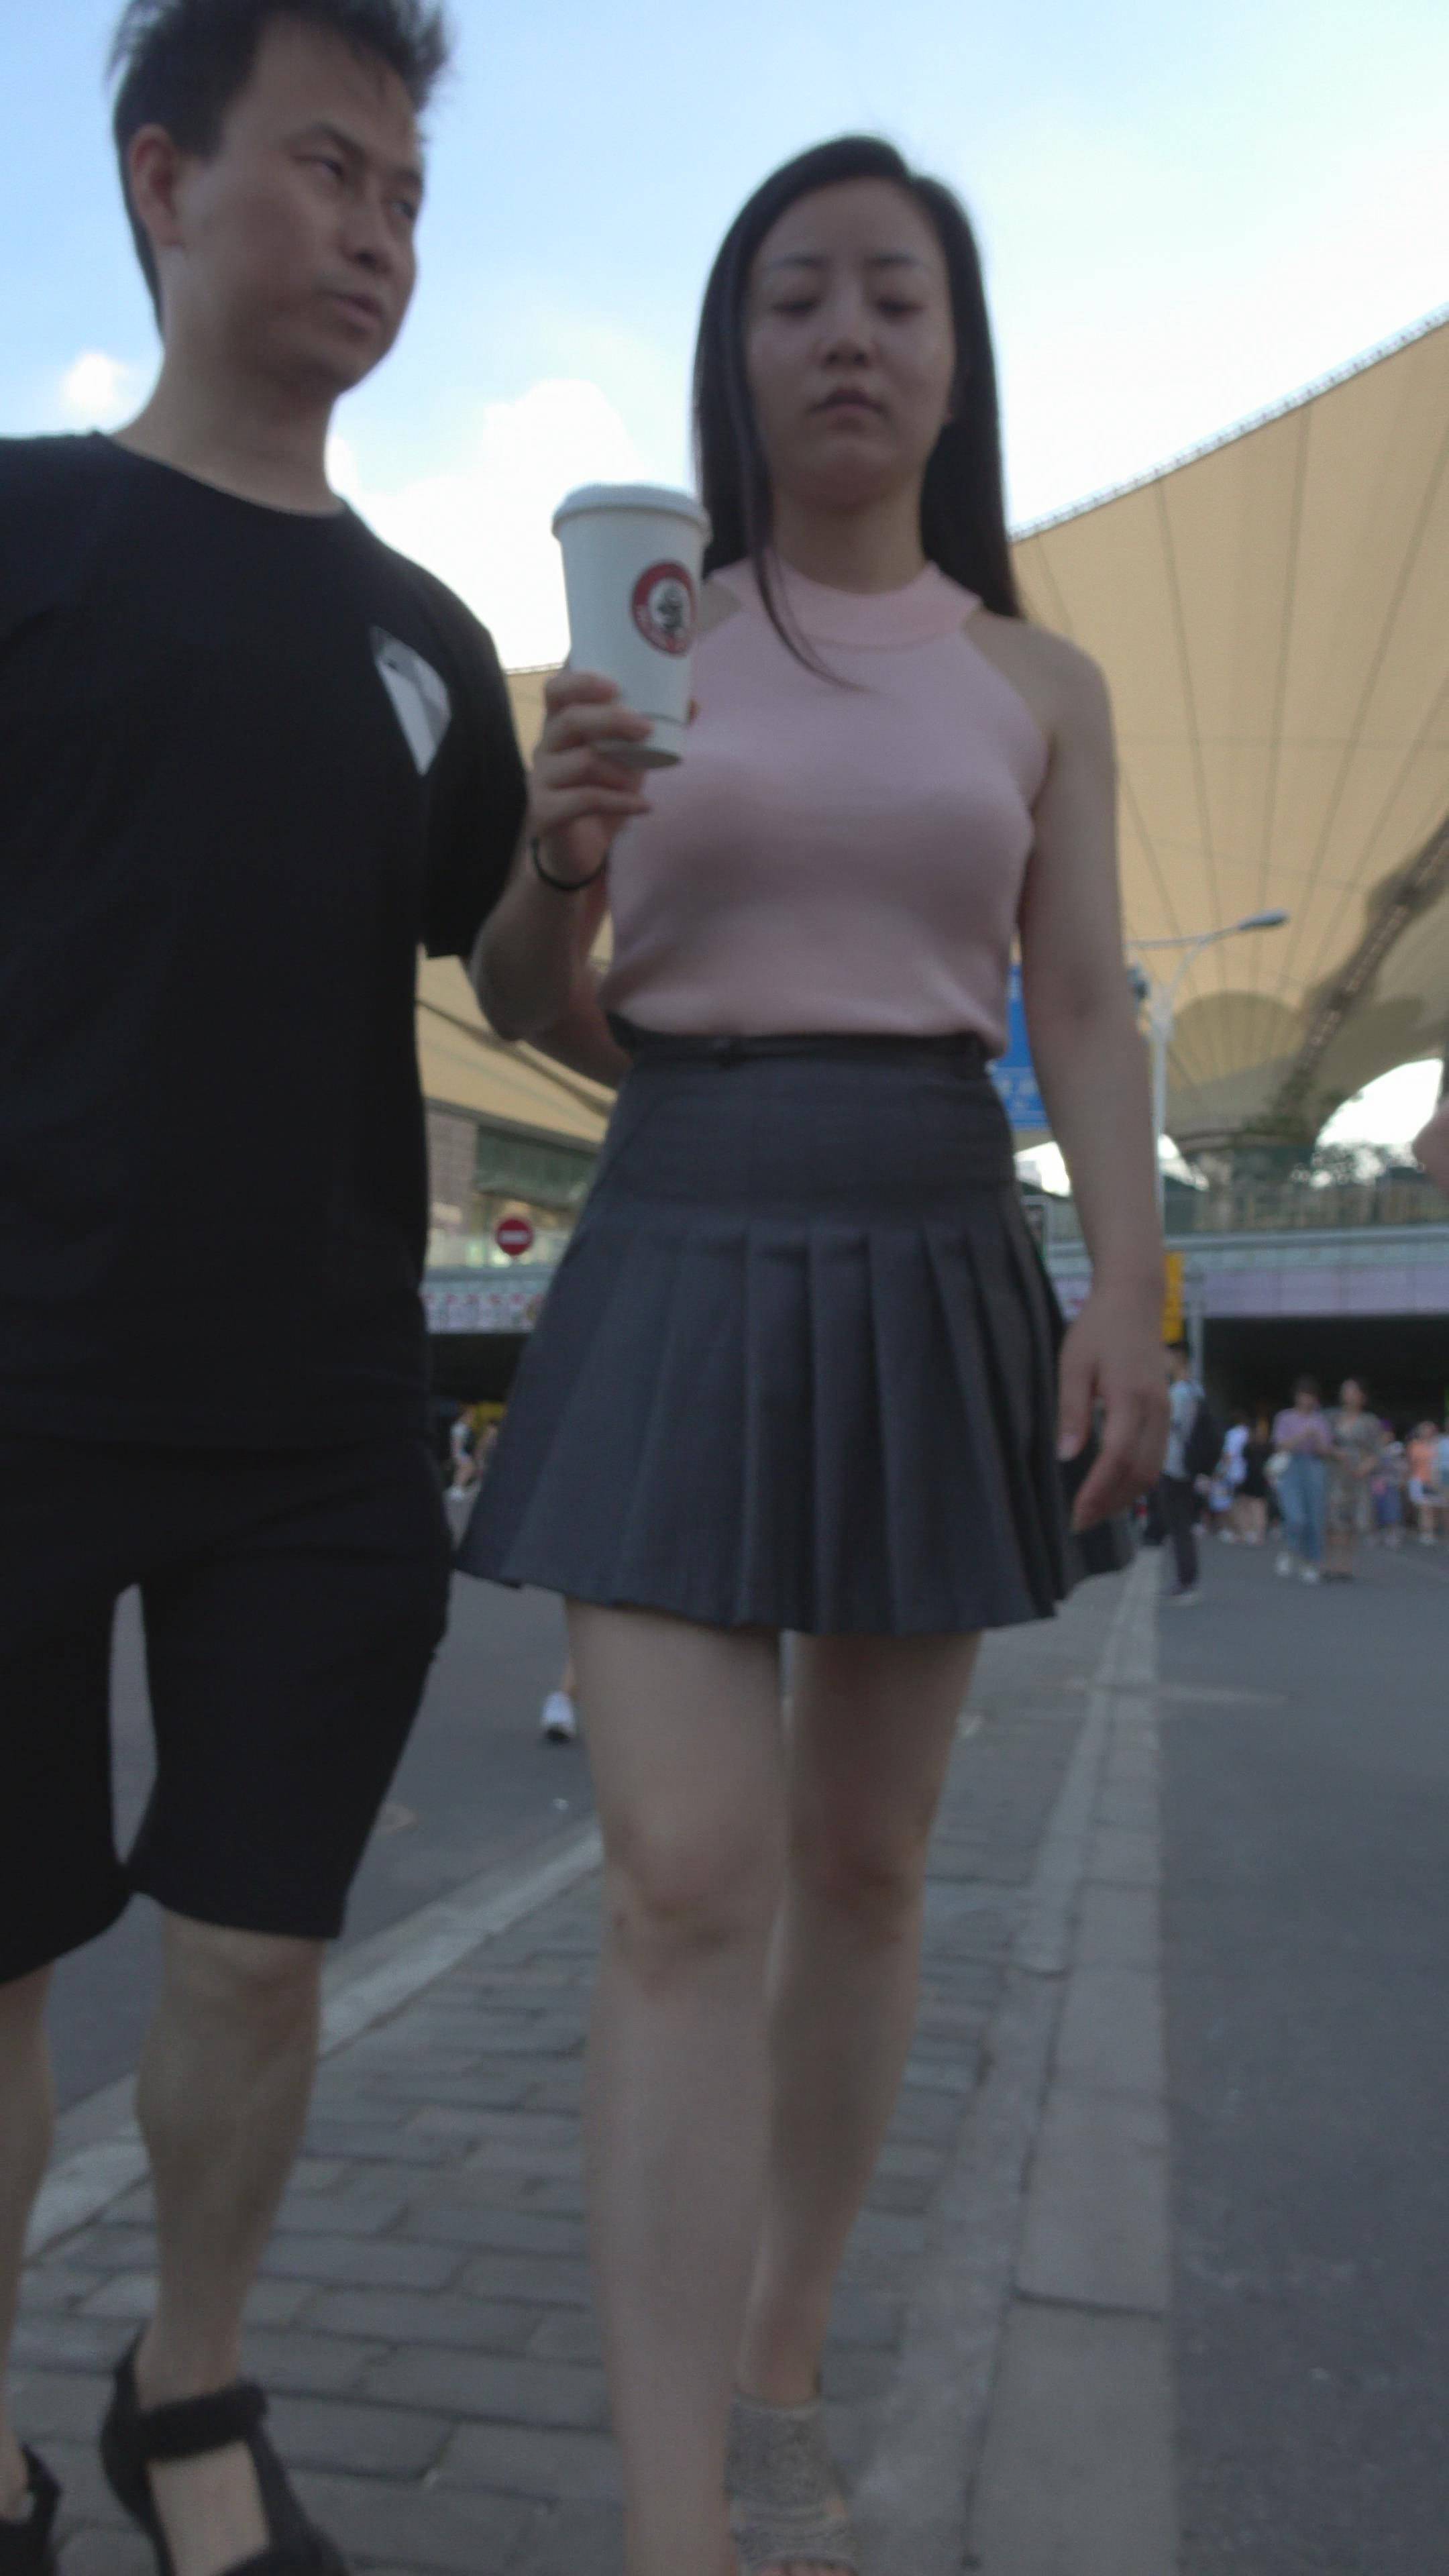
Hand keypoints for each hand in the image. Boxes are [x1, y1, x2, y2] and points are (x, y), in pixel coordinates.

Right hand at [529, 670, 654, 886]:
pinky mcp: (545, 812)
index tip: (615, 685)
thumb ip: (651, 730)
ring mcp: (541, 779)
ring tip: (642, 778)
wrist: (578, 847)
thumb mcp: (627, 756)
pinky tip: (643, 806)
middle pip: (570, 720)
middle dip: (611, 720)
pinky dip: (620, 802)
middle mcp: (545, 745)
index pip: (556, 689)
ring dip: (619, 768)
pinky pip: (584, 801)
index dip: (581, 681)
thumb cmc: (602, 788)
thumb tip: (693, 703)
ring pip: (580, 762)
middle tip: (646, 728)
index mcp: (560, 723)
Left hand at [1056, 1290, 1168, 1530]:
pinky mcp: (1166, 1412)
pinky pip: (1157, 1457)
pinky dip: (1137, 1481)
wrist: (1134, 1302)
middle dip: (1111, 1503)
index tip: (1076, 1514)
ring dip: (1126, 1497)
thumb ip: (1072, 1410)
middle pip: (1140, 1473)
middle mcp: (1155, 1410)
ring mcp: (1165, 1412)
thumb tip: (1066, 1456)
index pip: (1117, 1457)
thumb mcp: (1073, 1364)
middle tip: (1080, 1523)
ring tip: (1095, 1512)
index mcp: (1130, 1396)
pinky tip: (1115, 1488)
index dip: (1098, 1491)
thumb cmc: (1097, 1330)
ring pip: (1153, 1470)